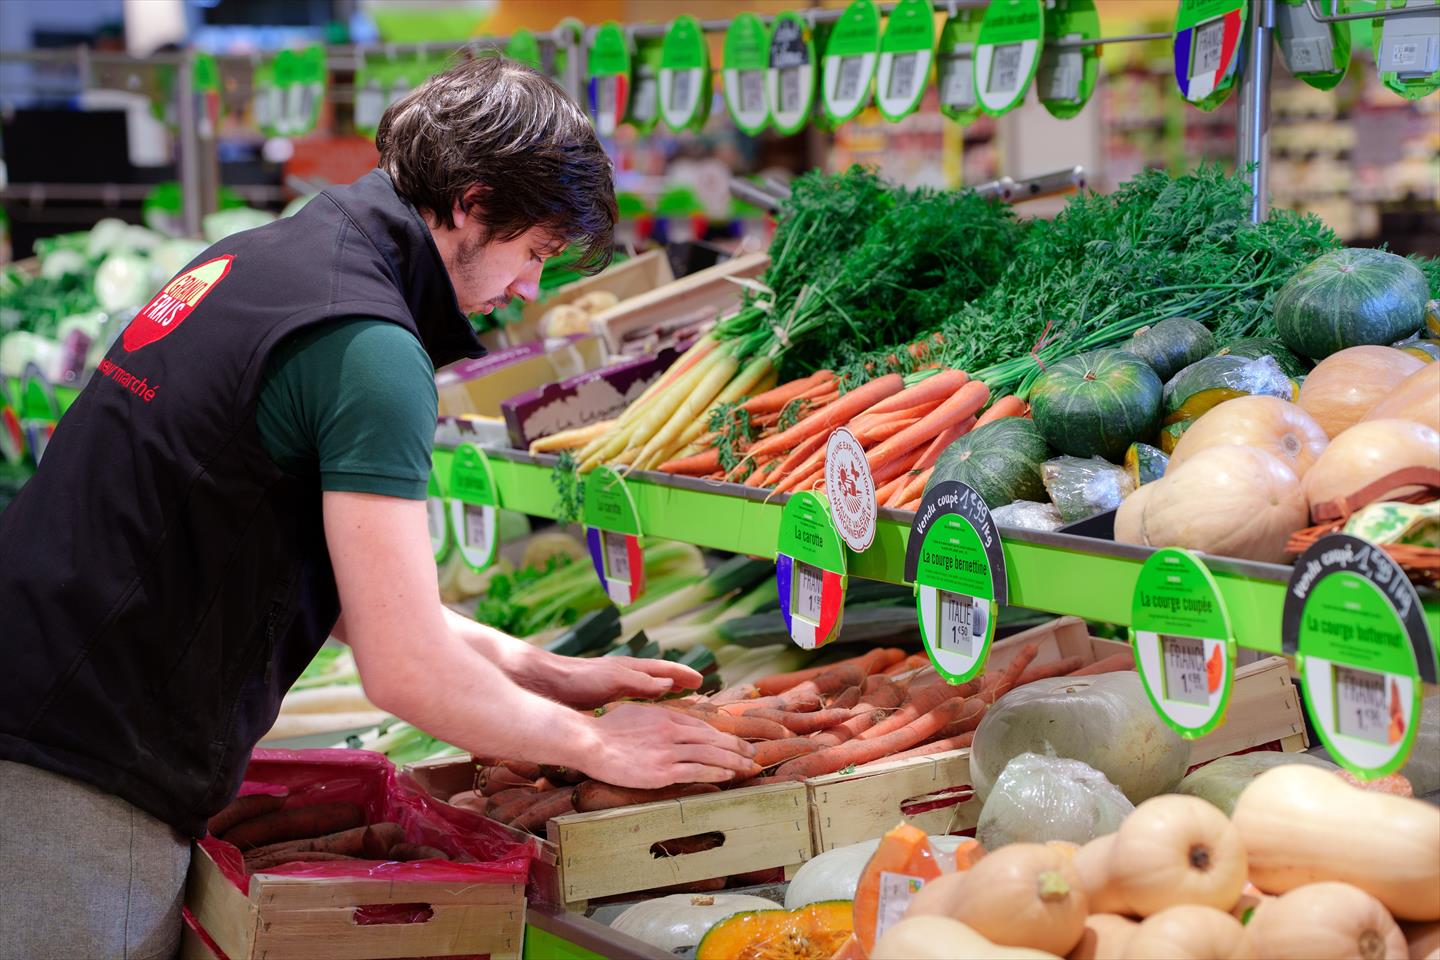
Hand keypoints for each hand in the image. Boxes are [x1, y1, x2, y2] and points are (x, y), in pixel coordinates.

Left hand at [544, 655, 702, 708]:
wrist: (549, 682)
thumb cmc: (580, 679)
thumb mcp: (615, 681)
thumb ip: (641, 682)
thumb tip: (669, 682)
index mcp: (632, 668)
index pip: (665, 669)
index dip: (683, 675)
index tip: (701, 681)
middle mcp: (627, 673)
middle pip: (659, 675)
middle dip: (678, 680)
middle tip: (697, 687)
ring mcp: (616, 683)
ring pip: (648, 685)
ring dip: (665, 688)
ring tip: (678, 694)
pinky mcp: (605, 695)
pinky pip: (635, 696)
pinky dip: (648, 698)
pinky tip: (646, 707)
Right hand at [579, 704, 756, 788]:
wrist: (590, 741)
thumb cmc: (607, 729)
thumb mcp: (637, 712)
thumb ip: (657, 717)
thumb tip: (669, 720)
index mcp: (667, 716)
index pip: (704, 727)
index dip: (725, 736)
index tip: (738, 743)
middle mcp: (672, 731)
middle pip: (714, 739)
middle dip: (738, 748)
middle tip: (754, 755)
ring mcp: (668, 750)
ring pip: (711, 754)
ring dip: (734, 762)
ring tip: (750, 768)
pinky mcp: (662, 770)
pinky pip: (697, 770)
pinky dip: (716, 772)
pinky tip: (729, 776)